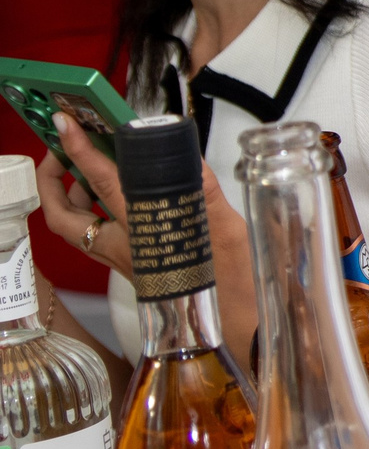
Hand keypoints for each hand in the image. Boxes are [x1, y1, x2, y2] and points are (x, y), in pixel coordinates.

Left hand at [37, 113, 259, 350]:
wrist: (235, 324)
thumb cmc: (233, 283)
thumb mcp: (227, 228)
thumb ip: (205, 190)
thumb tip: (189, 157)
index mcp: (143, 234)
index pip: (104, 183)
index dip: (81, 150)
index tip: (67, 124)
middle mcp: (122, 249)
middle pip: (64, 215)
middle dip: (53, 179)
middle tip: (61, 148)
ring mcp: (123, 259)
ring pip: (76, 226)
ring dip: (71, 195)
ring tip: (86, 167)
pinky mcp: (131, 265)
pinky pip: (97, 234)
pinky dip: (96, 210)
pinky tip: (117, 197)